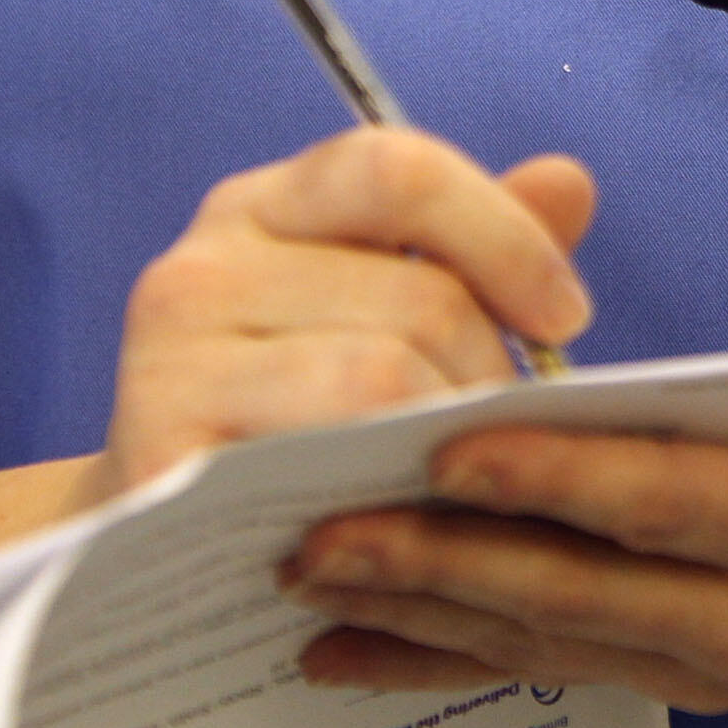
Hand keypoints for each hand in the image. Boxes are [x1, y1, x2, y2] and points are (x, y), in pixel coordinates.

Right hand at [84, 129, 597, 502]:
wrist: (159, 558)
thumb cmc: (295, 428)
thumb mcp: (379, 322)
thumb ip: (471, 253)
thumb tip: (568, 182)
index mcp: (261, 210)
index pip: (397, 169)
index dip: (504, 236)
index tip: (567, 318)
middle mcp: (200, 268)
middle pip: (416, 294)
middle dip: (492, 376)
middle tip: (510, 444)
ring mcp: (167, 360)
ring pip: (382, 375)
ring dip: (454, 442)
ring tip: (463, 486)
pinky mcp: (160, 456)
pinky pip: (326, 457)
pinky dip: (392, 495)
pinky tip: (409, 525)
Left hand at [278, 320, 727, 713]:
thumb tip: (665, 380)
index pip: (679, 497)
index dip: (562, 478)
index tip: (452, 447)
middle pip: (589, 587)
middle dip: (446, 558)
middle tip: (324, 525)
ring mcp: (723, 666)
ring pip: (551, 639)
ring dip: (419, 611)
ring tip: (305, 572)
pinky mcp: (682, 683)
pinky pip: (547, 668)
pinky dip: (440, 662)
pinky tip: (342, 652)